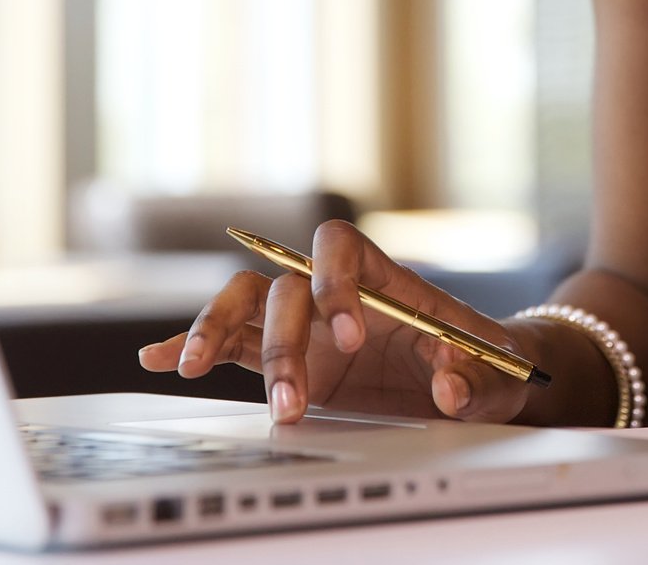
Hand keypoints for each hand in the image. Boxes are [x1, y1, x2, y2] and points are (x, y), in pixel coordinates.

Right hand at [136, 220, 534, 425]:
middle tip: (294, 401)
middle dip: (282, 344)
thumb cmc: (484, 359)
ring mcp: (304, 324)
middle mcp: (333, 293)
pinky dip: (189, 346)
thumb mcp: (493, 370)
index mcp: (382, 278)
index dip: (335, 281)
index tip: (351, 336)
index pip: (339, 246)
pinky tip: (154, 359)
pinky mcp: (286, 358)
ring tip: (193, 368)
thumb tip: (450, 386)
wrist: (476, 376)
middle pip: (285, 288)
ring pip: (243, 305)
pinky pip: (230, 345)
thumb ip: (474, 376)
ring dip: (216, 332)